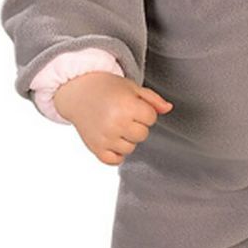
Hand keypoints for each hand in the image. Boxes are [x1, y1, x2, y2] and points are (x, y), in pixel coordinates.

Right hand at [53, 71, 172, 163]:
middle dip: (136, 125)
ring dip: (126, 139)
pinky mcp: (95, 148)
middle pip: (142, 135)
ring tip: (115, 125)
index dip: (145, 112)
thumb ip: (153, 100)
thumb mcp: (132, 87)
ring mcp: (105, 138)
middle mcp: (115, 123)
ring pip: (130, 148)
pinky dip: (115, 153)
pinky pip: (114, 160)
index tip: (134, 106)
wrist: (78, 91)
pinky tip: (112, 140)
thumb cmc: (106, 88)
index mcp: (127, 106)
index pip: (151, 118)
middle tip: (123, 115)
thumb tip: (168, 108)